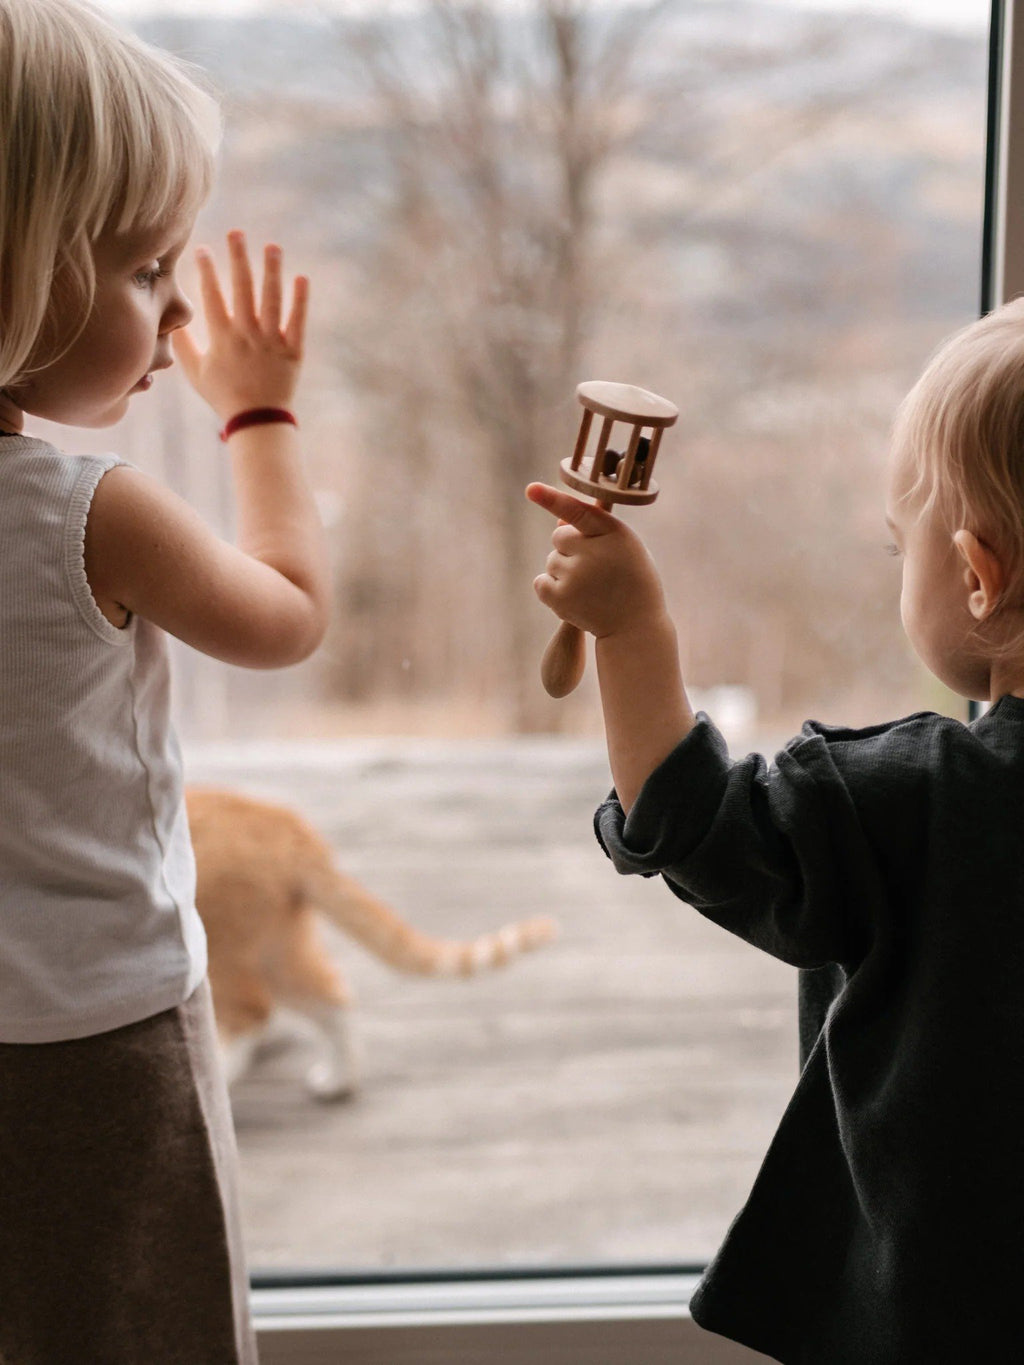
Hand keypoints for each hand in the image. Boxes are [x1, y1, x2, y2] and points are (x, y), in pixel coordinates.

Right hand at [172, 230, 308, 421]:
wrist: (256, 421)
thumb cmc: (223, 396)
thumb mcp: (196, 372)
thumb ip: (183, 345)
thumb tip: (170, 322)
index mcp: (222, 337)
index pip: (212, 295)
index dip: (207, 270)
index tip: (204, 248)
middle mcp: (246, 334)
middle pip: (242, 288)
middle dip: (239, 258)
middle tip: (237, 232)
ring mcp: (271, 341)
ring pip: (271, 299)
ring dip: (272, 271)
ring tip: (272, 247)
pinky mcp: (293, 351)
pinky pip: (297, 321)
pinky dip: (300, 300)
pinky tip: (301, 278)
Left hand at [526, 482, 667, 640]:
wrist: (635, 625)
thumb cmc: (630, 578)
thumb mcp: (622, 545)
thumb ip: (593, 528)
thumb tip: (558, 521)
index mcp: (613, 533)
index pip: (578, 511)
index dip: (552, 499)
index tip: (531, 490)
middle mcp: (593, 553)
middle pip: (559, 536)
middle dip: (571, 547)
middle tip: (596, 568)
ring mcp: (574, 577)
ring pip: (552, 559)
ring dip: (564, 570)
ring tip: (591, 587)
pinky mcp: (560, 598)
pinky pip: (541, 582)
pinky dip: (551, 588)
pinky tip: (573, 596)